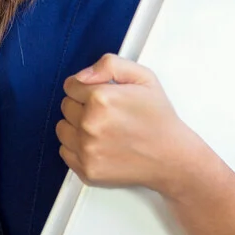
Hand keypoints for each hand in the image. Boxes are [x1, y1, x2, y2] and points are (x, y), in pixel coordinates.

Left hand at [57, 53, 201, 193]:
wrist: (172, 157)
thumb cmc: (159, 117)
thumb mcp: (144, 77)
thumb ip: (110, 65)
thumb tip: (82, 76)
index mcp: (101, 98)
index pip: (71, 86)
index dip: (86, 88)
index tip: (100, 95)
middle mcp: (90, 124)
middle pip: (66, 107)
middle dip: (81, 106)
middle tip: (106, 113)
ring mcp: (87, 149)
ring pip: (62, 129)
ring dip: (76, 127)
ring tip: (101, 129)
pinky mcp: (87, 170)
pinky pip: (65, 152)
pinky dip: (77, 148)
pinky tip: (99, 145)